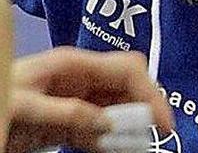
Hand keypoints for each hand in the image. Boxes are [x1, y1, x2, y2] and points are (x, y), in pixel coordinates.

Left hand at [4, 47, 173, 152]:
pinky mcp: (68, 122)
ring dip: (131, 127)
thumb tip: (107, 122)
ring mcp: (76, 100)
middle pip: (129, 86)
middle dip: (145, 107)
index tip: (162, 121)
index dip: (150, 92)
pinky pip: (101, 129)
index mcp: (74, 65)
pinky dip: (113, 141)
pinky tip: (122, 150)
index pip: (128, 69)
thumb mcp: (24, 106)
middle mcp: (81, 79)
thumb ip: (67, 112)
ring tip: (140, 147)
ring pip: (119, 108)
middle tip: (157, 135)